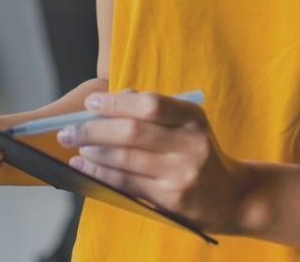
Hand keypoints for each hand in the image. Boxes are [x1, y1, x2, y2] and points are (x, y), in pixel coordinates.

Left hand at [58, 91, 254, 232]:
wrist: (231, 196)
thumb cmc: (197, 151)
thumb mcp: (186, 123)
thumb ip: (152, 110)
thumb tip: (107, 101)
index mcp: (193, 117)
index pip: (149, 104)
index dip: (115, 103)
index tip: (90, 104)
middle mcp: (191, 144)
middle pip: (132, 131)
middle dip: (94, 130)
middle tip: (68, 130)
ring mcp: (182, 173)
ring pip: (126, 159)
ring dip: (94, 153)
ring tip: (76, 148)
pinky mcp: (172, 199)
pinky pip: (127, 184)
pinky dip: (101, 174)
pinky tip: (85, 168)